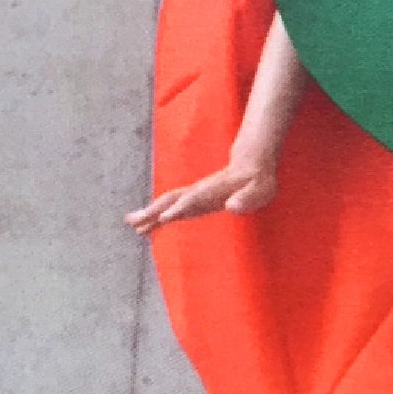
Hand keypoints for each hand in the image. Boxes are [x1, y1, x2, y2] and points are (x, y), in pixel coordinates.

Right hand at [125, 159, 277, 234]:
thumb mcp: (260, 191)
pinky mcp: (195, 201)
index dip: (180, 208)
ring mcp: (195, 195)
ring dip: (150, 213)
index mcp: (214, 190)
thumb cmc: (258, 182)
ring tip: (132, 224)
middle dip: (154, 211)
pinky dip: (157, 216)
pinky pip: (172, 207)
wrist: (252, 166)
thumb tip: (232, 207)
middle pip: (173, 200)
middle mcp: (199, 192)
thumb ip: (247, 199)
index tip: (164, 217)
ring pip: (168, 203)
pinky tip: (147, 226)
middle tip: (134, 222)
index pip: (193, 199)